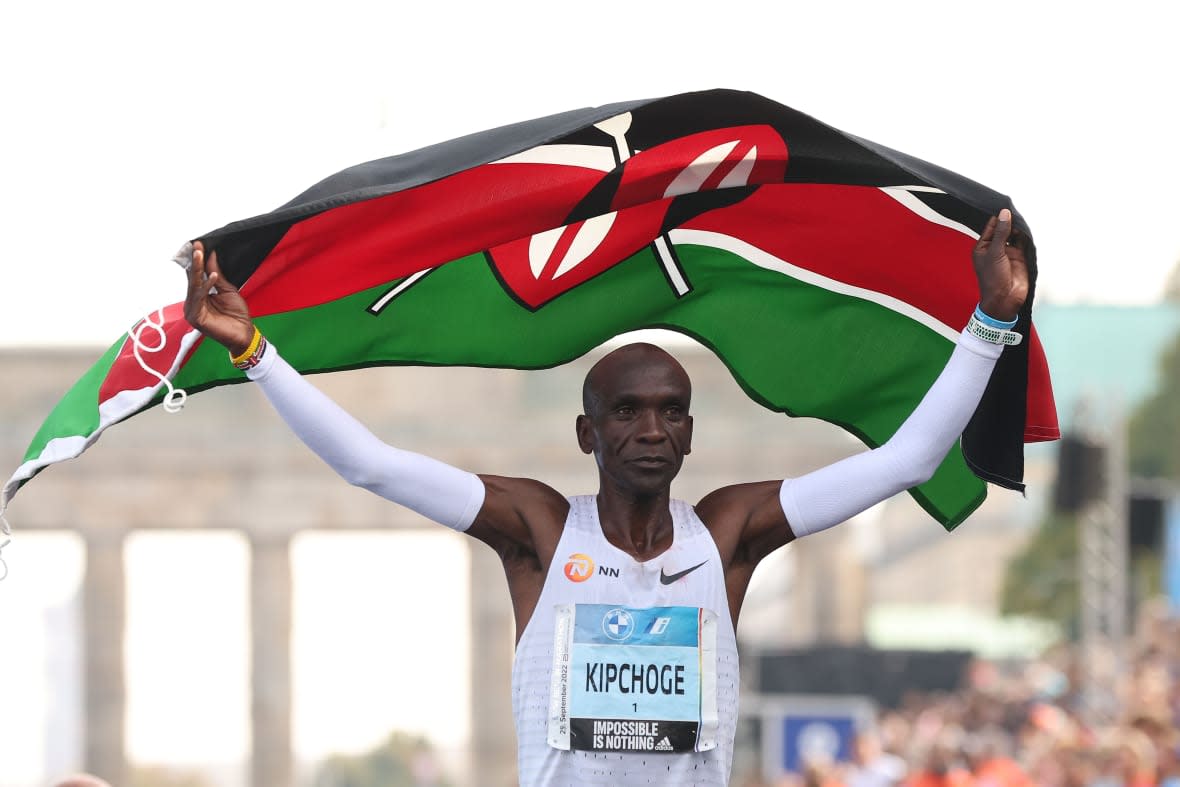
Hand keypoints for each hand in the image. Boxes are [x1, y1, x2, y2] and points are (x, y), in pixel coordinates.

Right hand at [183, 241, 255, 355]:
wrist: (244, 334)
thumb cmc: (237, 315)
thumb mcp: (228, 289)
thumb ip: (217, 274)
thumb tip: (211, 256)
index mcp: (199, 296)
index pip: (196, 275)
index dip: (197, 260)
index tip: (199, 245)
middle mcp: (193, 302)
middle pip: (192, 278)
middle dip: (195, 261)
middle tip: (197, 245)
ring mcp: (192, 310)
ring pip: (194, 286)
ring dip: (198, 269)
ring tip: (201, 254)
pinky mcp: (195, 318)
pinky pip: (199, 298)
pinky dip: (206, 286)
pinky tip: (213, 276)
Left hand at [972, 208, 1029, 321]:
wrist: (1005, 299)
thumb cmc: (993, 278)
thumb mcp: (995, 252)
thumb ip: (1001, 232)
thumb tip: (1004, 213)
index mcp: (982, 247)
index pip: (990, 227)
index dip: (997, 217)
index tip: (1005, 204)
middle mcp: (995, 248)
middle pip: (1003, 229)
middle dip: (1008, 220)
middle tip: (1016, 208)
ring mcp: (1007, 252)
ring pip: (1013, 235)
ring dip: (1017, 227)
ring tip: (1023, 217)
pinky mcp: (1019, 257)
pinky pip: (1023, 242)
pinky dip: (1025, 236)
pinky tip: (1028, 228)